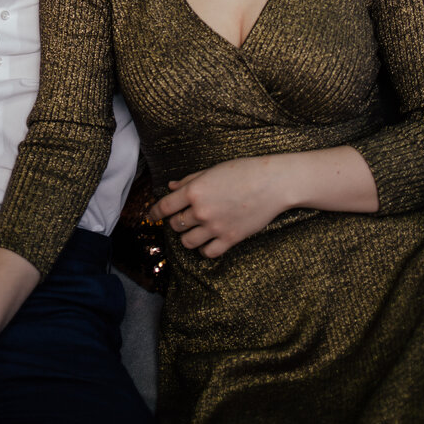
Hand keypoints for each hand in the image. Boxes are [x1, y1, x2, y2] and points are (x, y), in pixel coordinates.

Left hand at [147, 157, 286, 257]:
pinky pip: (208, 253)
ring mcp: (215, 227)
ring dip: (187, 237)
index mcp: (194, 191)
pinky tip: (208, 240)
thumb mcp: (211, 170)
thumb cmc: (242, 171)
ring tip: (194, 230)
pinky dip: (204, 249)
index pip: (164, 207)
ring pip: (187, 242)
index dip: (154, 213)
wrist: (271, 183)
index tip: (151, 216)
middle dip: (175, 221)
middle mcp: (201, 211)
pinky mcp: (230, 239)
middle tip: (182, 217)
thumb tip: (170, 187)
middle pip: (175, 225)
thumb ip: (189, 181)